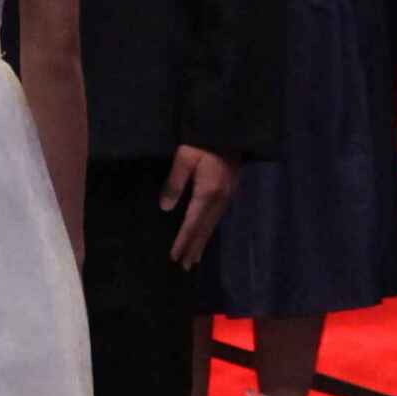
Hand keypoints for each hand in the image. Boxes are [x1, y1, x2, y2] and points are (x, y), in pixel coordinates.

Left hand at [161, 143, 236, 266]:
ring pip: (213, 225)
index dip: (183, 241)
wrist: (230, 129)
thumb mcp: (184, 158)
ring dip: (203, 242)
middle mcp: (219, 199)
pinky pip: (218, 217)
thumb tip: (165, 208)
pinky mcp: (230, 190)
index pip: (192, 224)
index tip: (174, 257)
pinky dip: (210, 230)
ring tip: (195, 257)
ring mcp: (227, 195)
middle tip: (186, 266)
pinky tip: (206, 232)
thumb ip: (174, 183)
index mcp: (207, 193)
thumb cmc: (204, 141)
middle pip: (204, 229)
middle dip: (194, 248)